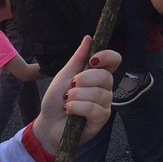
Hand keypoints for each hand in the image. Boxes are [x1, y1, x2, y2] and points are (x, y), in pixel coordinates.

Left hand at [32, 36, 117, 154]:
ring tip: (67, 101)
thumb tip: (89, 38)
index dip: (107, 56)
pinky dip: (77, 108)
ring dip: (76, 96)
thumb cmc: (56, 100)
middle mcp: (105, 89)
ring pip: (98, 94)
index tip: (93, 59)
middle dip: (84, 80)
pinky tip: (69, 111)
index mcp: (97, 75)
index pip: (114, 60)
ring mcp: (105, 104)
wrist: (47, 124)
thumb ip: (78, 58)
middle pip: (106, 76)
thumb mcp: (64, 75)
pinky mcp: (101, 120)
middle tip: (71, 86)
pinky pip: (93, 108)